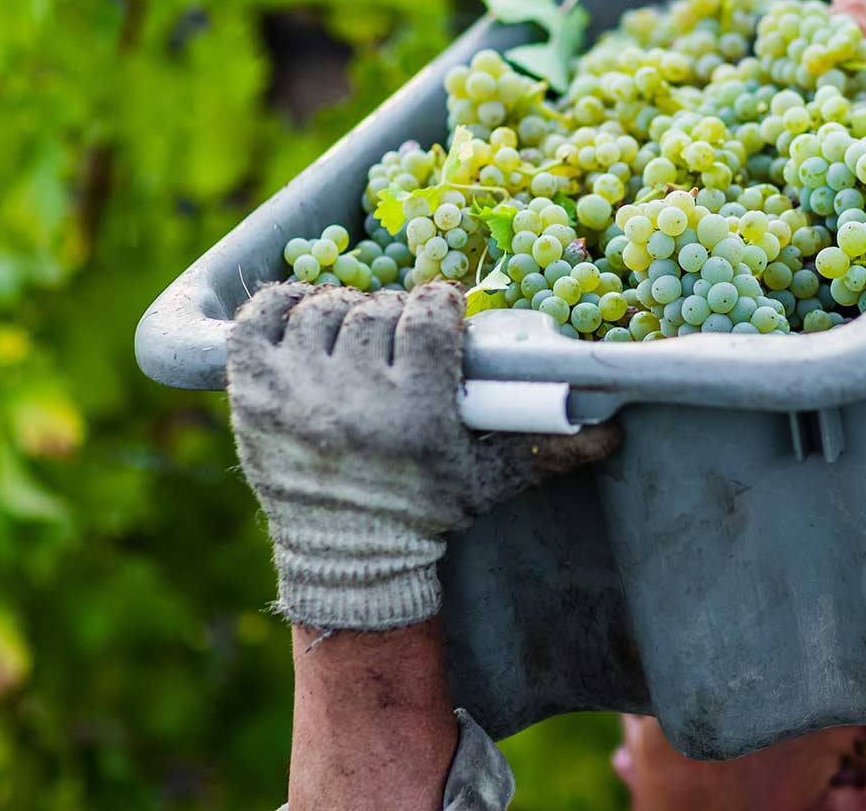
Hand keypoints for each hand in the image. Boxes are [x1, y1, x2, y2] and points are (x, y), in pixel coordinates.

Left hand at [227, 281, 618, 632]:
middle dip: (393, 317)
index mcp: (413, 416)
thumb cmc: (424, 512)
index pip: (427, 316)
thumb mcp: (491, 481)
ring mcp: (293, 396)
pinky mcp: (251, 394)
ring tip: (355, 339)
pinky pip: (259, 318)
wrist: (346, 558)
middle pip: (377, 311)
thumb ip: (550, 449)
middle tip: (398, 339)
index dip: (438, 307)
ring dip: (341, 313)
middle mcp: (351, 402)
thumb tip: (615, 429)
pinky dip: (281, 308)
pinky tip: (304, 321)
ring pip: (321, 309)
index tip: (441, 316)